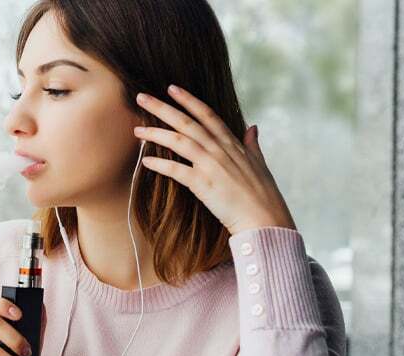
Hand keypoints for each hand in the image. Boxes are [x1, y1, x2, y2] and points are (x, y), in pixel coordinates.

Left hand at [132, 84, 296, 234]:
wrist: (266, 219)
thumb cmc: (263, 194)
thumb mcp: (260, 163)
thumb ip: (252, 143)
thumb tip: (253, 127)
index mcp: (232, 144)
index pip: (207, 114)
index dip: (188, 100)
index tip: (171, 87)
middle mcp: (220, 150)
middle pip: (186, 123)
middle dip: (161, 108)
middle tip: (140, 97)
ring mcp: (211, 166)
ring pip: (179, 142)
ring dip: (156, 134)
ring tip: (137, 130)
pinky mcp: (203, 185)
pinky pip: (176, 170)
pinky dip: (160, 164)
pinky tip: (145, 161)